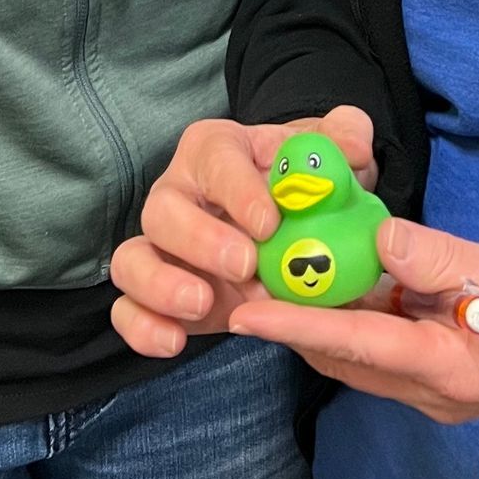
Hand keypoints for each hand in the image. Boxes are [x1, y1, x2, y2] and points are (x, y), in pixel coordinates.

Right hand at [110, 107, 377, 358]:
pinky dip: (141, 327)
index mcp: (216, 150)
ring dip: (161, 284)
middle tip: (245, 265)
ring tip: (203, 304)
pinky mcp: (155, 294)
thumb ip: (345, 136)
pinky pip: (127, 309)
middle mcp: (178, 193)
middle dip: (199, 239)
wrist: (289, 230)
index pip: (216, 158)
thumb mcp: (329, 157)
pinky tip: (174, 342)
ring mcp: (161, 246)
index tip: (270, 222)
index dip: (238, 189)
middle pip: (162, 209)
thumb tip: (352, 145)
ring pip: (132, 259)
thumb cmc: (301, 183)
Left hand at [228, 218, 478, 425]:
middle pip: (345, 358)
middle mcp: (436, 391)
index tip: (247, 312)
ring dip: (318, 324)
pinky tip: (340, 281)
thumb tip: (383, 241)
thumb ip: (447, 261)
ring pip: (361, 357)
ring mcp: (442, 390)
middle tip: (243, 284)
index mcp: (453, 367)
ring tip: (273, 281)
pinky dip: (354, 321)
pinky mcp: (449, 376)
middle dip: (292, 325)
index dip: (298, 325)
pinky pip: (386, 351)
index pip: (358, 344)